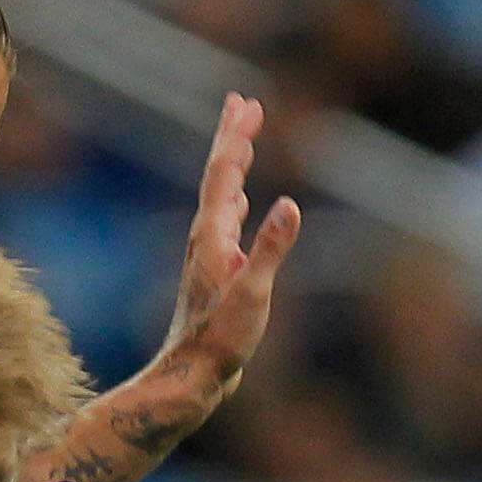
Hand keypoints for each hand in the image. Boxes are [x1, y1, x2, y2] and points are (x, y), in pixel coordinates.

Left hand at [151, 94, 302, 400]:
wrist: (191, 378)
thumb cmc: (220, 342)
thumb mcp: (252, 294)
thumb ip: (271, 249)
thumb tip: (290, 205)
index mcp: (212, 236)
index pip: (224, 174)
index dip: (235, 137)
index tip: (247, 104)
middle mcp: (206, 239)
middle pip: (219, 177)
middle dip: (232, 138)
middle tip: (242, 103)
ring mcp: (210, 256)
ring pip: (222, 198)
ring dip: (233, 167)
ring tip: (243, 142)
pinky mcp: (217, 274)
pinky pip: (226, 223)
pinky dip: (234, 203)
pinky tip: (240, 204)